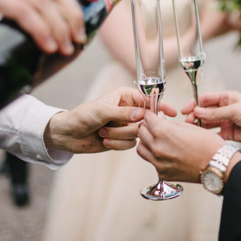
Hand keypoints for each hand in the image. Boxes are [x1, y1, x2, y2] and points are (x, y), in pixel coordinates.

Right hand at [0, 0, 98, 54]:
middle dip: (73, 14)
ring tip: (66, 48)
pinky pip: (20, 9)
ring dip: (60, 26)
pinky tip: (47, 44)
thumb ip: (22, 19)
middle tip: (78, 40)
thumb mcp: (1, 17)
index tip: (96, 0)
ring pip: (42, 0)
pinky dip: (39, 28)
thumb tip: (54, 42)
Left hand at [44, 87, 176, 153]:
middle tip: (115, 127)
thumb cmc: (82, 116)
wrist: (68, 135)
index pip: (148, 99)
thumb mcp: (102, 112)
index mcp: (124, 96)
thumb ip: (123, 113)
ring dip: (120, 136)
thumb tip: (142, 114)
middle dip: (130, 126)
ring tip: (104, 133)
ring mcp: (126, 125)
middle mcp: (128, 109)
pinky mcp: (122, 138)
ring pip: (138, 133)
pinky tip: (105, 141)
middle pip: (145, 119)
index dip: (160, 105)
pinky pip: (131, 144)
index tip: (171, 113)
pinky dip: (117, 144)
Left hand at [137, 112, 224, 181]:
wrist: (218, 166)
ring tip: (158, 140)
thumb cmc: (207, 144)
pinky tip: (166, 153)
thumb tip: (159, 120)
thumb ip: (169, 124)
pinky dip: (155, 156)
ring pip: (141, 148)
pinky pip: (151, 161)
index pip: (147, 118)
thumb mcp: (188, 126)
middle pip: (141, 132)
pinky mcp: (162, 174)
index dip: (152, 115)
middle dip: (147, 127)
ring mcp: (158, 163)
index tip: (155, 116)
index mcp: (163, 132)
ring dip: (147, 142)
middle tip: (156, 126)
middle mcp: (157, 148)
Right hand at [182, 91, 240, 157]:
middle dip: (195, 116)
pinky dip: (207, 136)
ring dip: (199, 126)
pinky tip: (201, 139)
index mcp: (226, 98)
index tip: (185, 110)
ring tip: (191, 130)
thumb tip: (197, 111)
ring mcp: (225, 121)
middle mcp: (224, 109)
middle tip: (187, 123)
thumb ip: (215, 113)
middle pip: (204, 111)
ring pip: (208, 123)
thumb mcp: (234, 110)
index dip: (194, 104)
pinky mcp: (228, 133)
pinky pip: (214, 134)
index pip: (205, 99)